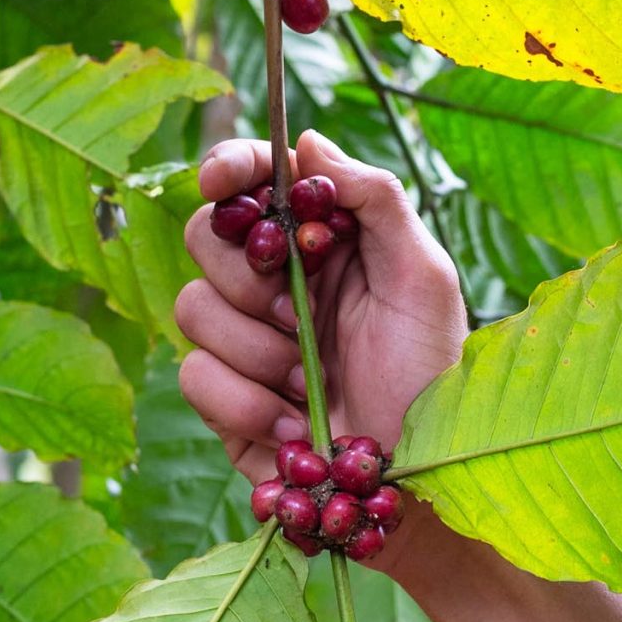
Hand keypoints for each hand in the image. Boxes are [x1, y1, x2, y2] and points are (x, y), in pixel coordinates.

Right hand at [176, 130, 466, 565]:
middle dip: (248, 277)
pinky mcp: (226, 399)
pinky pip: (194, 376)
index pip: (255, 185)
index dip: (229, 169)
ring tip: (312, 383)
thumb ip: (375, 200)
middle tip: (299, 311)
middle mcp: (276, 285)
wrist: (411, 479)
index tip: (220, 181)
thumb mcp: (423, 279)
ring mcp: (246, 342)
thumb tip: (308, 142)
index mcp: (322, 245)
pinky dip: (246, 403)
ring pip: (192, 309)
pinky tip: (295, 427)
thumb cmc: (429, 375)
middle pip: (205, 238)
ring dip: (258, 351)